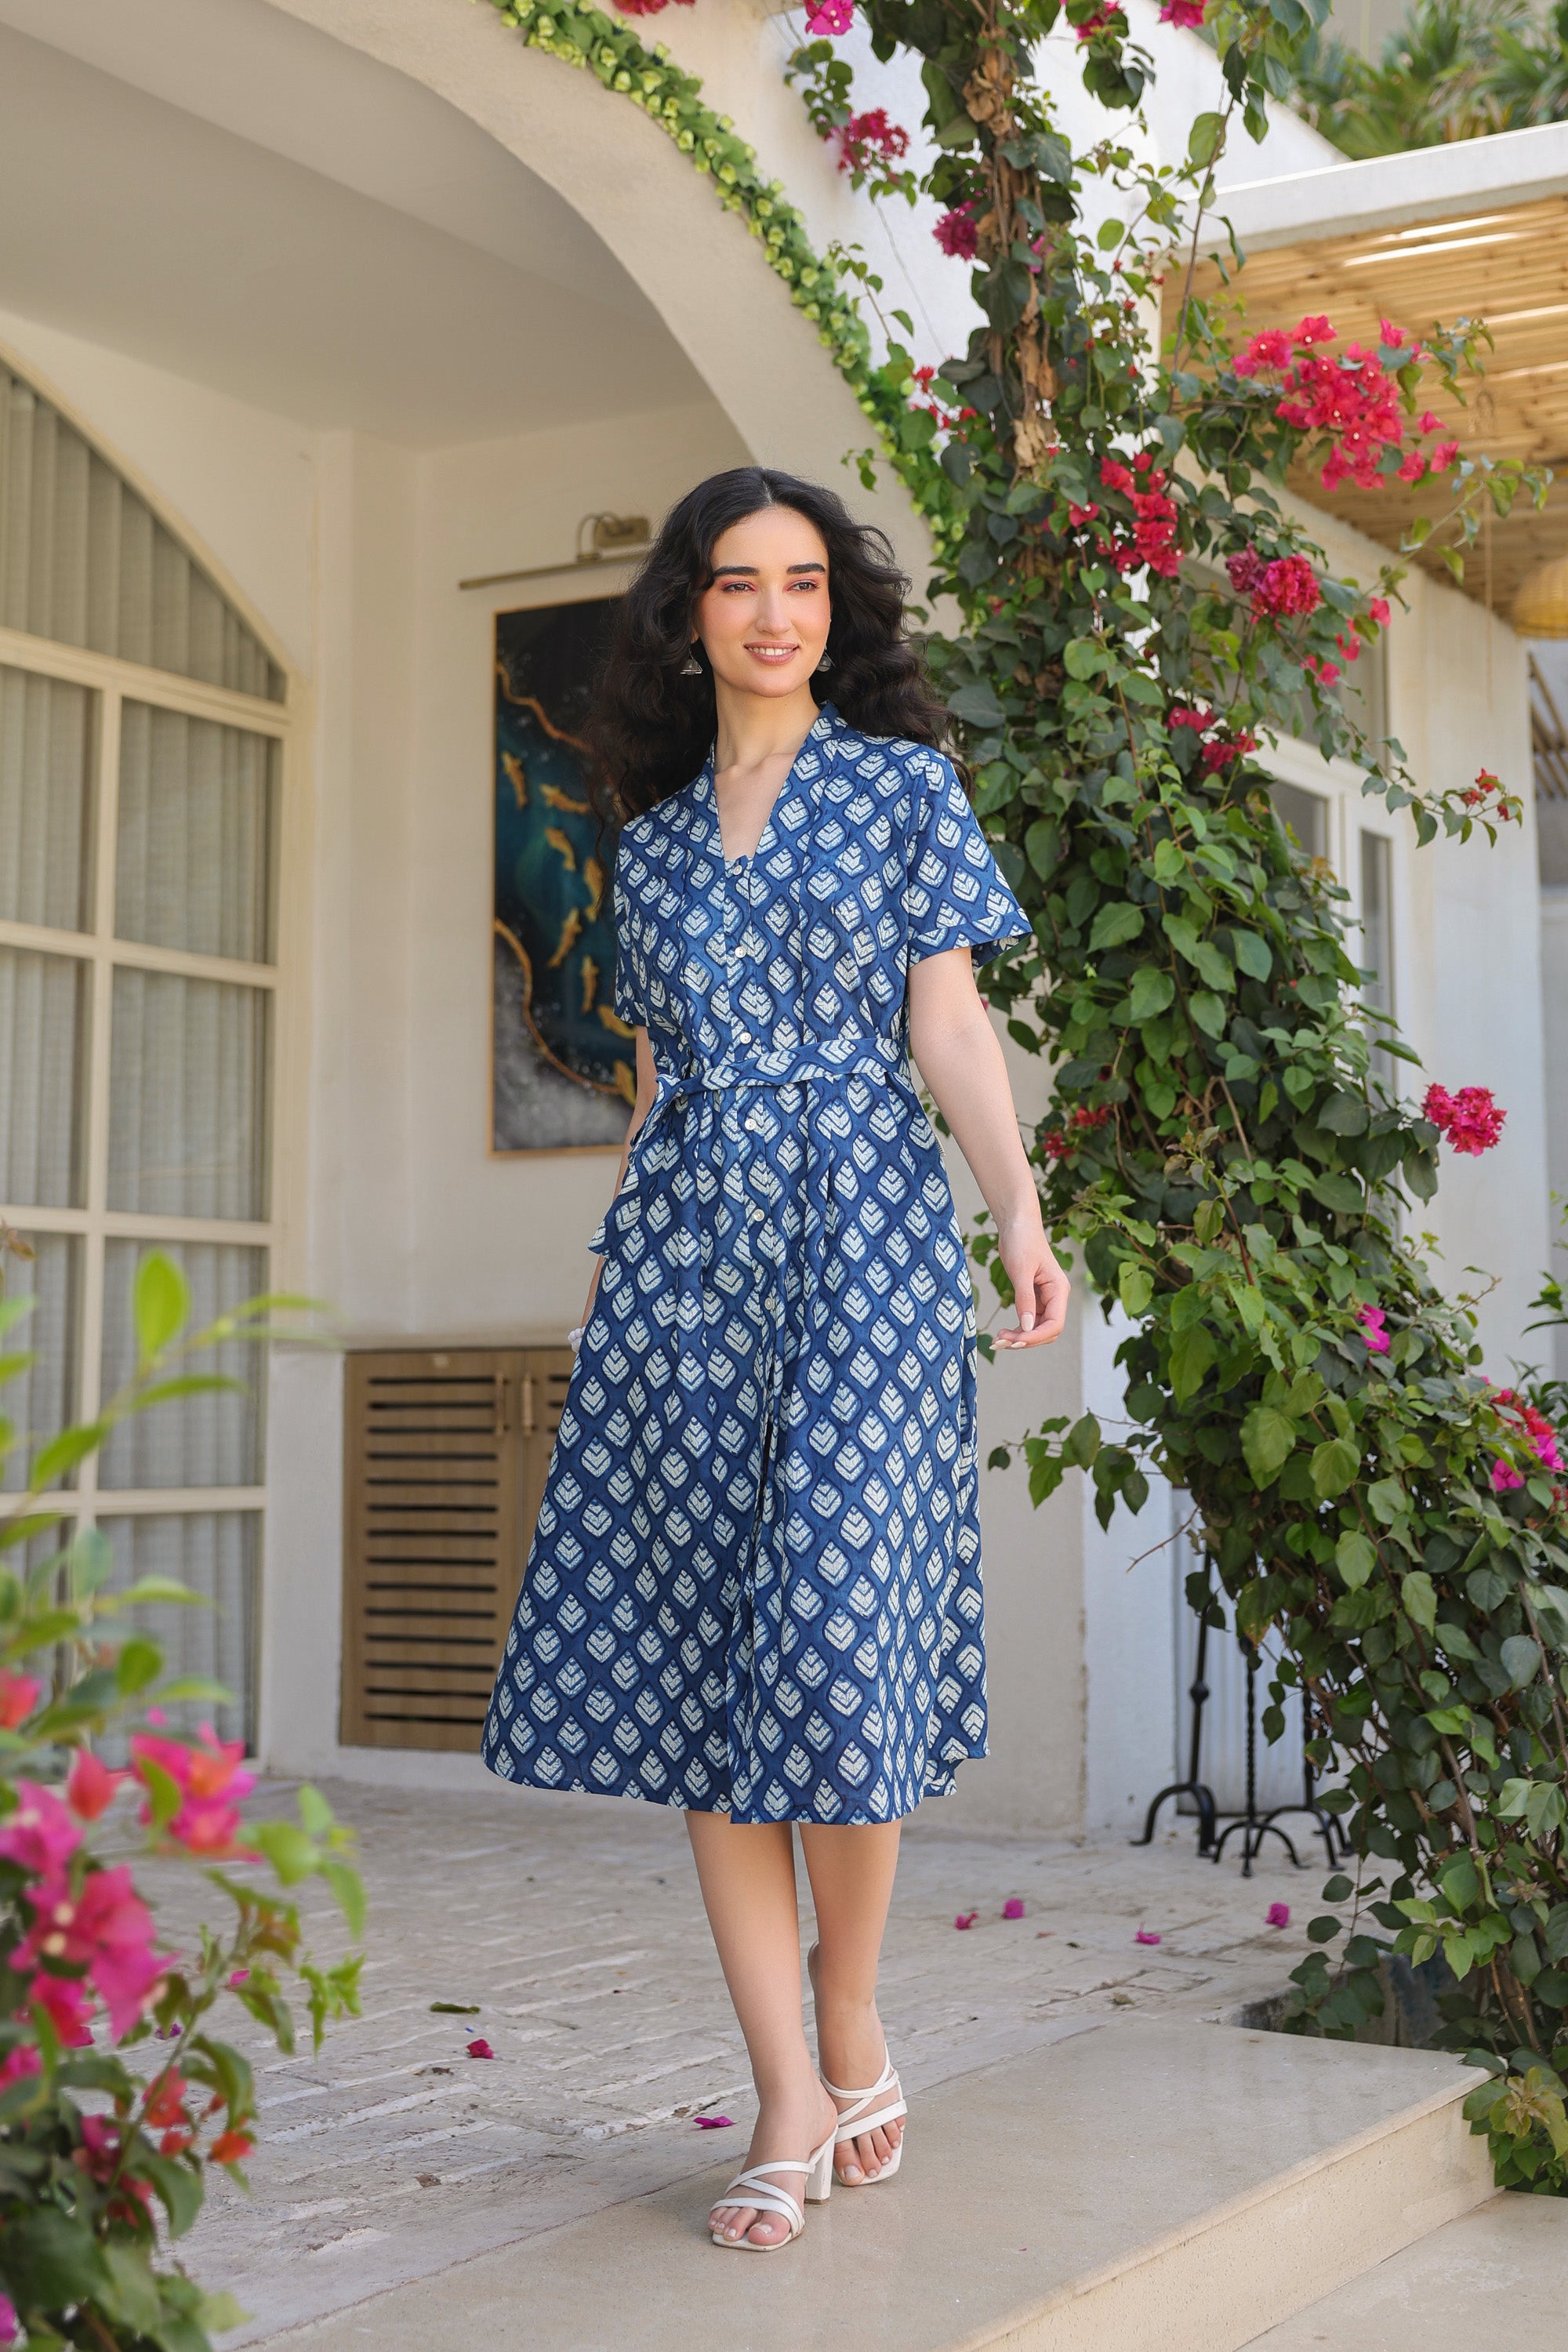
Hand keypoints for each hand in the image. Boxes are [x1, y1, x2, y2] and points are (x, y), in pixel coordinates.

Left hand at [994, 1219, 1070, 1348]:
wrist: (1017, 1224)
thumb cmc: (1022, 1241)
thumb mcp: (1021, 1270)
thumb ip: (1024, 1299)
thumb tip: (1026, 1327)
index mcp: (1059, 1290)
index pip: (1055, 1324)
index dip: (1036, 1337)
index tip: (1015, 1342)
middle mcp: (1055, 1297)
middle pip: (1047, 1331)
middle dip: (1025, 1340)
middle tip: (1000, 1342)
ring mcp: (1045, 1299)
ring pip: (1037, 1329)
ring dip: (1020, 1337)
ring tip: (997, 1340)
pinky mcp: (1033, 1297)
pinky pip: (1028, 1321)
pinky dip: (1017, 1329)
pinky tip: (1003, 1332)